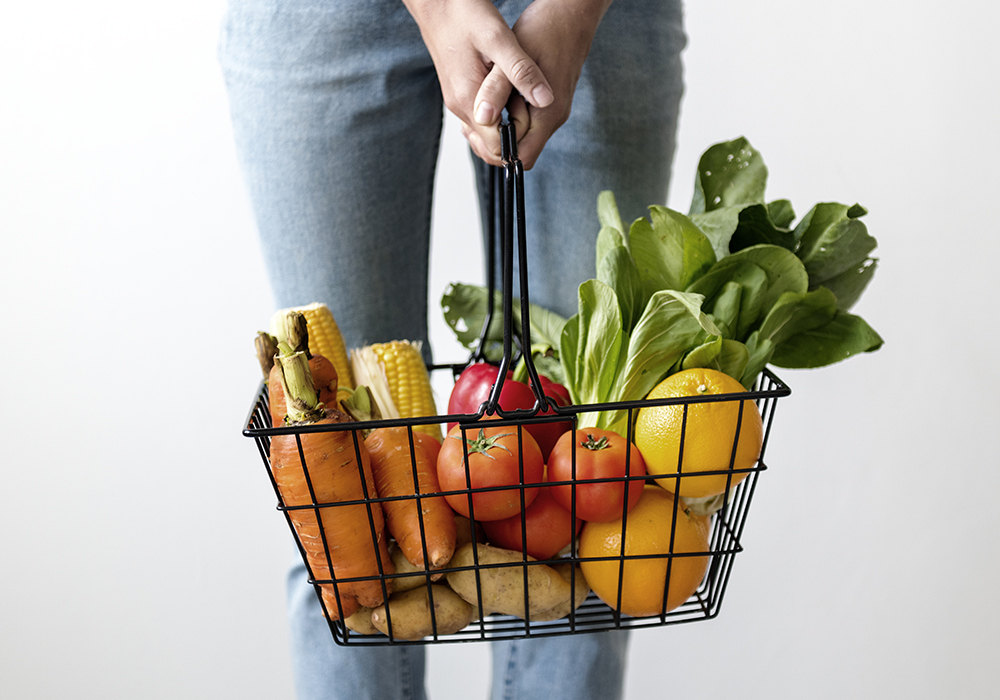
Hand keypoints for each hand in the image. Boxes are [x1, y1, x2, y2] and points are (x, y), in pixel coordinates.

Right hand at [401, 0, 555, 165]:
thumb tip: (545, 100)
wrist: (437, 2)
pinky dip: (497, 118)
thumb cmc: (465, 14)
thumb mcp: (500, 39)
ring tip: (523, 104)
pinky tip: (511, 98)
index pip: (496, 148)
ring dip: (506, 129)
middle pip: (489, 148)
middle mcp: (460, 107)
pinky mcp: (460, 93)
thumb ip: (521, 72)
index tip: (533, 117)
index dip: (519, 139)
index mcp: (469, 100)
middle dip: (514, 140)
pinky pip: (480, 120)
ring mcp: (458, 102)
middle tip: (531, 113)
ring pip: (484, 135)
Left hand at [474, 0, 612, 168]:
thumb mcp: (513, 58)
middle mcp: (552, 119)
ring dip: (500, 125)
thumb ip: (496, 90)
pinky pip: (524, 121)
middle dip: (495, 139)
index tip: (481, 126)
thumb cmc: (545, 30)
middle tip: (479, 113)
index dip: (498, 149)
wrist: (571, 14)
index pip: (521, 158)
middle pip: (520, 152)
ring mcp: (551, 112)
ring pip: (520, 137)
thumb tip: (482, 119)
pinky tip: (496, 94)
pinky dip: (507, 113)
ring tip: (487, 100)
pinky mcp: (546, 103)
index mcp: (547, 115)